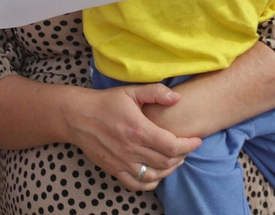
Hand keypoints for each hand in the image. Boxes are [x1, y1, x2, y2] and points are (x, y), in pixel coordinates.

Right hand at [67, 84, 201, 191]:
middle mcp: (131, 149)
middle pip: (166, 162)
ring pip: (154, 175)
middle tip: (187, 147)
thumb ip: (156, 93)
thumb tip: (178, 98)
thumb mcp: (131, 91)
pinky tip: (157, 174)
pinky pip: (136, 184)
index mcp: (138, 129)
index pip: (172, 145)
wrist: (77, 116)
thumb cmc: (106, 102)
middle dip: (182, 156)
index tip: (197, 140)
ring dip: (169, 169)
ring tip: (176, 159)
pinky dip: (151, 183)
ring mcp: (122, 162)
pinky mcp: (113, 169)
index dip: (189, 145)